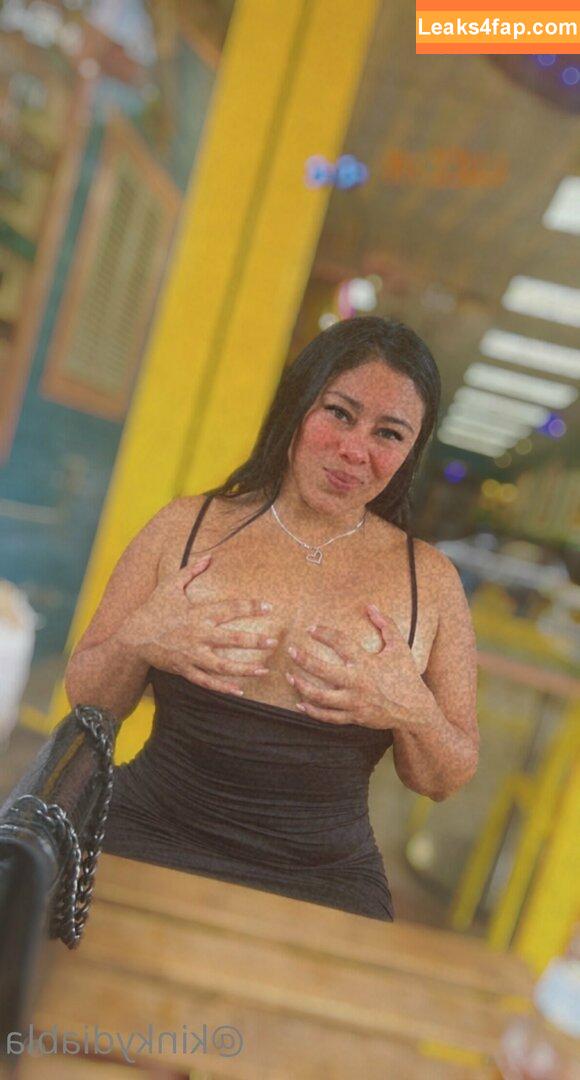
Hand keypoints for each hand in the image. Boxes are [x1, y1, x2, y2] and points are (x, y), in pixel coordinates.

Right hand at [117, 555, 276, 694]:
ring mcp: (192, 655)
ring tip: (263, 670)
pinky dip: (223, 688)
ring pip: (222, 666)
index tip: (269, 607)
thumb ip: (191, 571)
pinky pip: (207, 682)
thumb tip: (209, 557)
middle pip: (231, 640)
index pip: (230, 609)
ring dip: (245, 669)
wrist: (132, 637)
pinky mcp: (185, 670)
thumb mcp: (170, 585)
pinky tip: (239, 690)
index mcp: (198, 614)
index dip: (250, 607)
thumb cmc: (153, 608)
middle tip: (274, 642)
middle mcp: (198, 635)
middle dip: (255, 641)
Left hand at [285, 604, 428, 728]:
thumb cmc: (406, 675)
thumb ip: (386, 624)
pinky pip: (328, 717)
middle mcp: (358, 682)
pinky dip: (312, 711)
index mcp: (367, 663)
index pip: (341, 643)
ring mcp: (354, 702)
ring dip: (302, 686)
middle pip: (323, 670)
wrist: (415, 709)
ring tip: (289, 676)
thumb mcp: (399, 647)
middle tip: (291, 650)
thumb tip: (370, 606)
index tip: (311, 629)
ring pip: (321, 697)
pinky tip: (300, 703)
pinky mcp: (353, 717)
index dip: (324, 633)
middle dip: (304, 659)